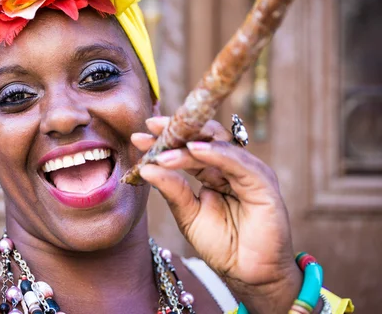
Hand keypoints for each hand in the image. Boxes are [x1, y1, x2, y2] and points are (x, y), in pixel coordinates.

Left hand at [131, 117, 302, 313]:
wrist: (249, 275)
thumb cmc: (222, 245)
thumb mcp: (188, 214)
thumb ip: (172, 189)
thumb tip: (146, 167)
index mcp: (214, 172)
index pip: (189, 148)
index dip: (166, 139)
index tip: (140, 135)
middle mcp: (232, 167)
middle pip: (205, 139)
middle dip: (177, 131)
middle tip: (151, 127)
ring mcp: (248, 172)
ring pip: (218, 146)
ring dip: (190, 144)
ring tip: (164, 145)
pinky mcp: (263, 182)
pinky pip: (238, 162)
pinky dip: (216, 154)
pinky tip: (193, 150)